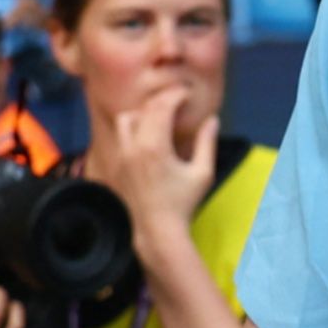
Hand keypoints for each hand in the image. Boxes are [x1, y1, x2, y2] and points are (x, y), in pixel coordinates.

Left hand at [85, 85, 216, 239]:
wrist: (156, 232)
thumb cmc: (183, 203)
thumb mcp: (202, 173)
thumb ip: (207, 143)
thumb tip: (213, 120)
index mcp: (154, 145)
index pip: (163, 106)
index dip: (177, 95)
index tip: (189, 94)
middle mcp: (132, 146)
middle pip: (144, 108)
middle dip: (162, 100)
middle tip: (178, 100)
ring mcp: (120, 156)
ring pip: (125, 119)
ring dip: (142, 112)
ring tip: (159, 117)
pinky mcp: (115, 166)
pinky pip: (119, 137)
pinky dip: (133, 129)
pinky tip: (147, 137)